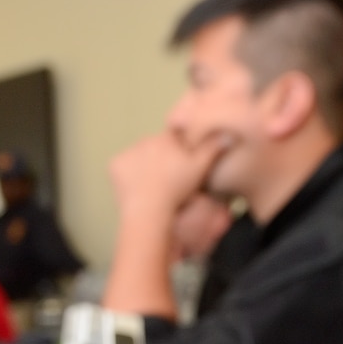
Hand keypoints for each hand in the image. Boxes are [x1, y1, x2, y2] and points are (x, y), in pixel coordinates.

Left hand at [109, 131, 226, 226]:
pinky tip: (137, 187)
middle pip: (155, 148)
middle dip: (161, 158)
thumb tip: (228, 133)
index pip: (173, 139)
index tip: (181, 167)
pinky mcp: (114, 166)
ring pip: (139, 157)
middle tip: (168, 179)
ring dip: (144, 166)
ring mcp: (127, 153)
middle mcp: (145, 140)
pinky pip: (123, 168)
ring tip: (153, 185)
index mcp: (165, 138)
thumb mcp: (201, 167)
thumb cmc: (177, 189)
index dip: (179, 152)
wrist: (149, 210)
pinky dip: (128, 175)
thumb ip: (214, 148)